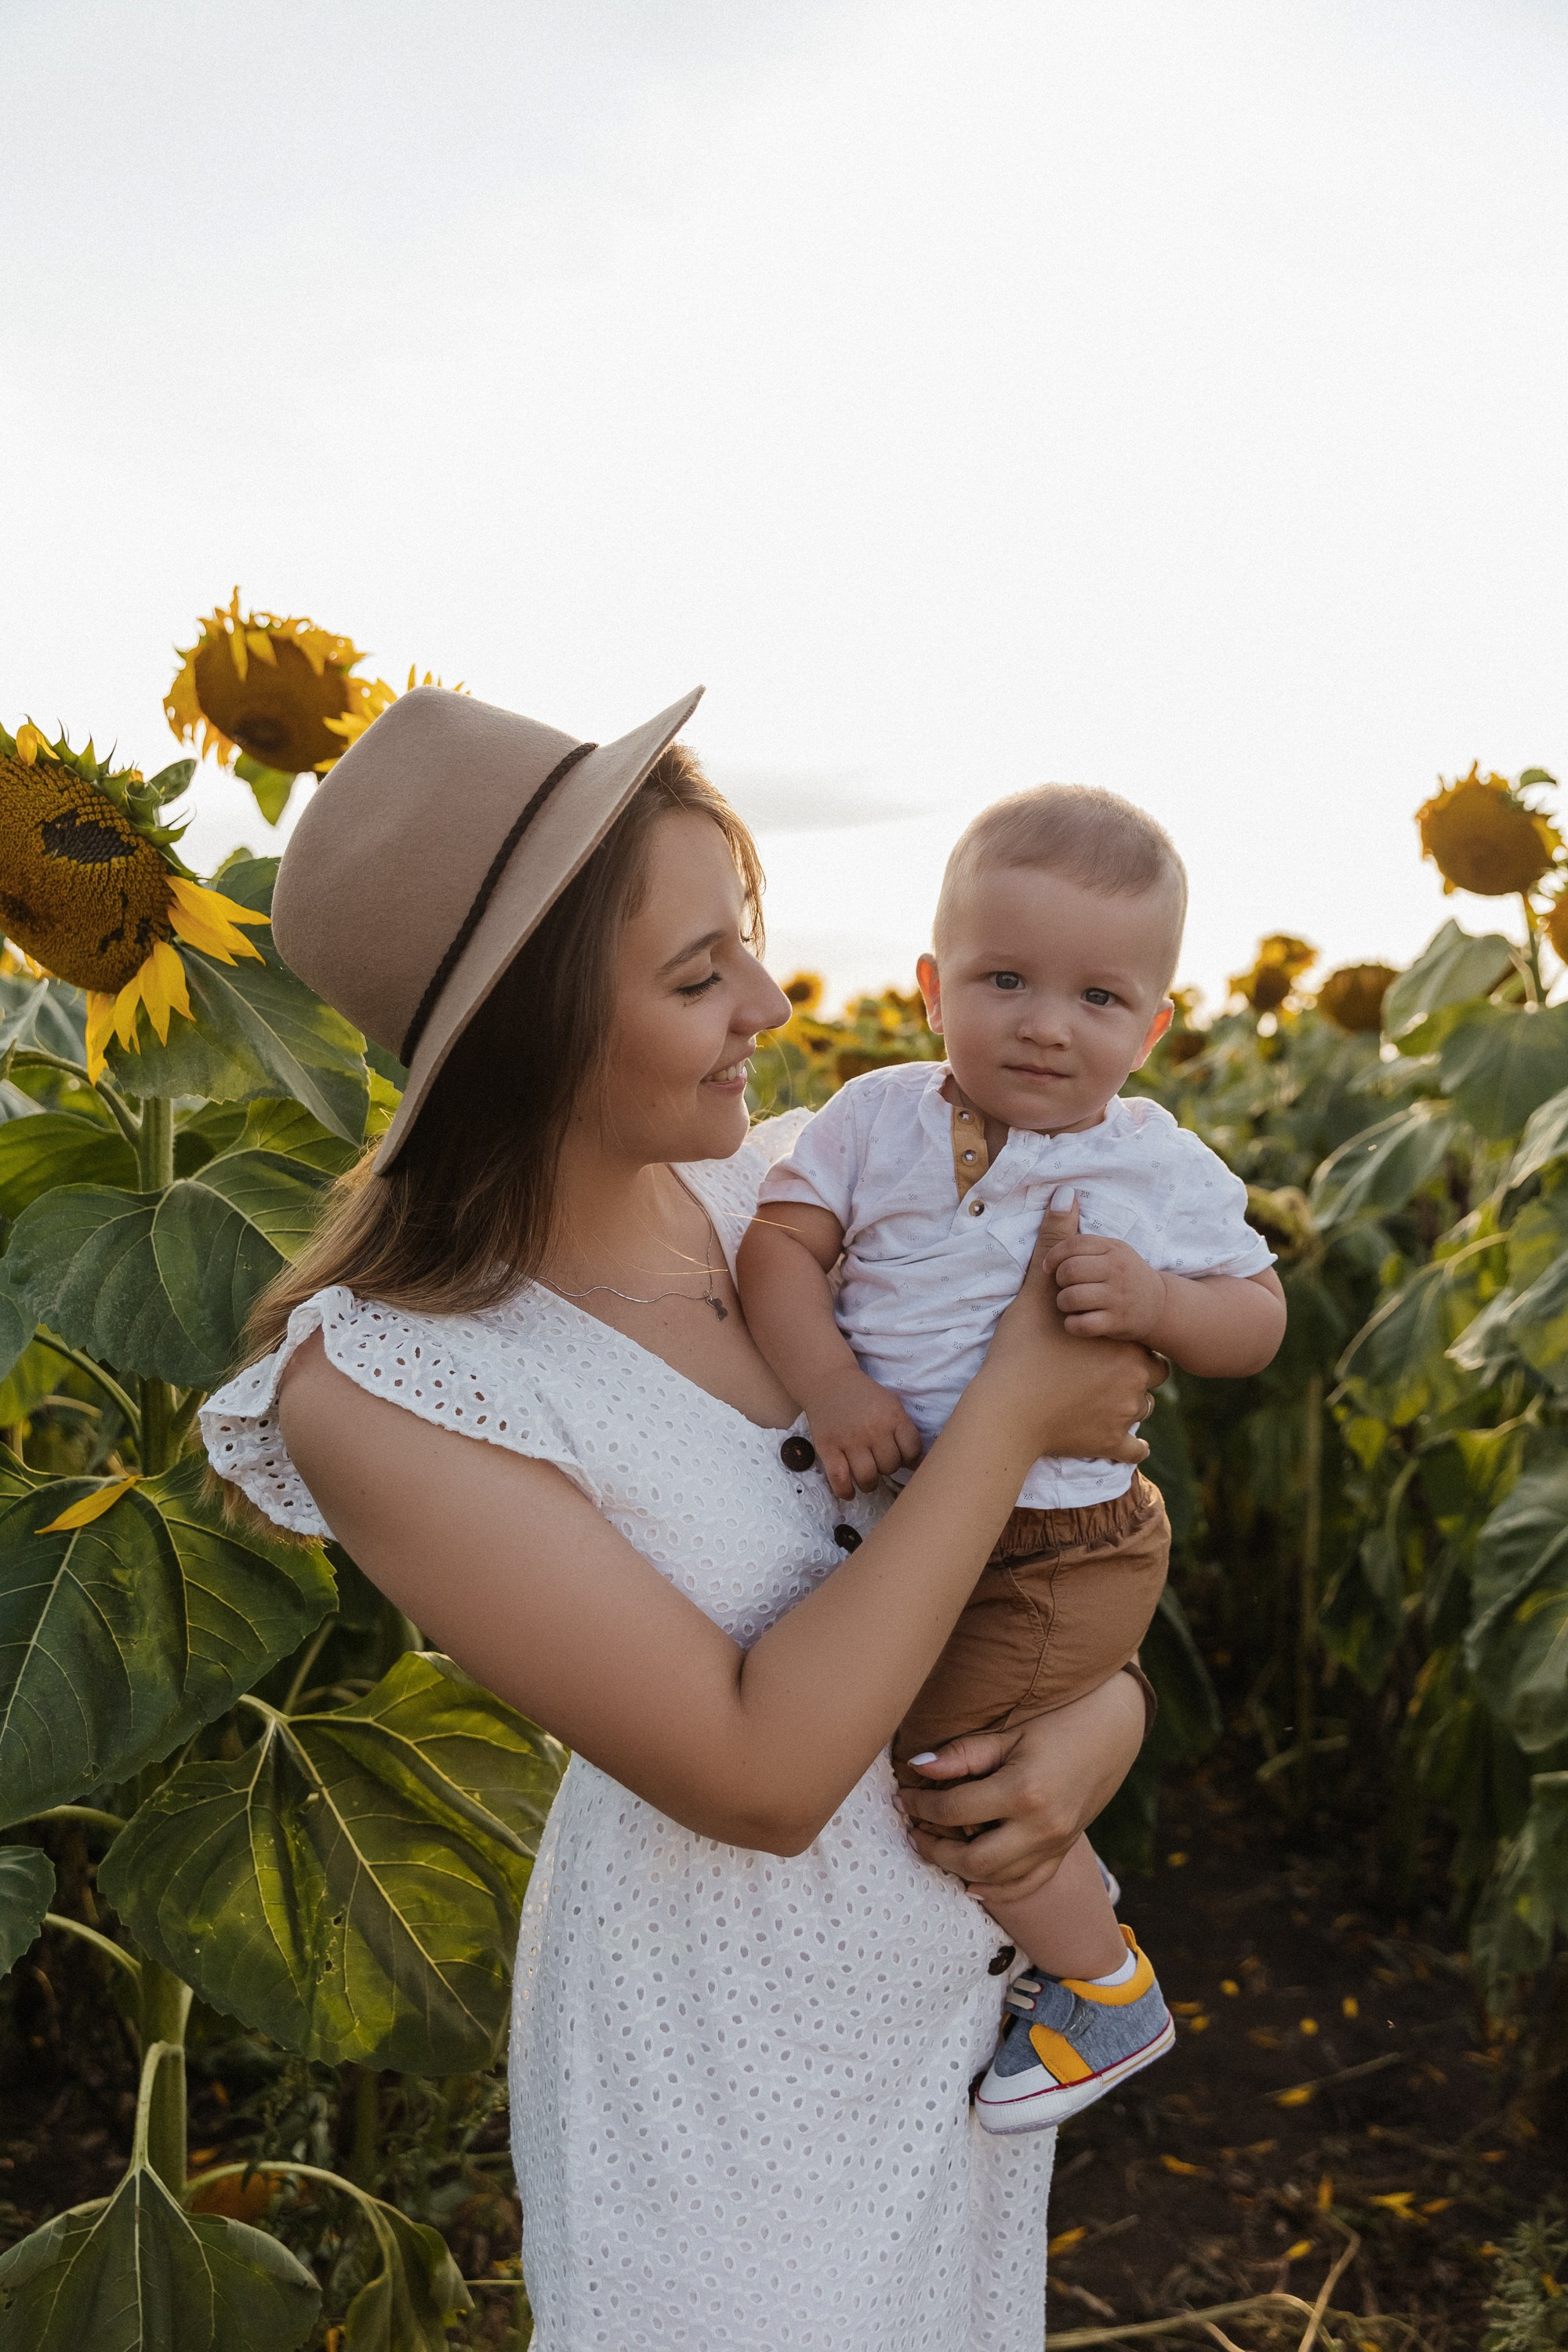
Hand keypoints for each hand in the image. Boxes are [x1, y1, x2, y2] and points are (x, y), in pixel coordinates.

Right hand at [803, 1364, 922, 1500]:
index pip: (912, 1451)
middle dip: (887, 1468)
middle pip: (890, 1466)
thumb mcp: (891, 1405)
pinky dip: (846, 1491)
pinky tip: (849, 1491)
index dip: (909, 1459)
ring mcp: (849, 1440)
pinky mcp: (828, 1448)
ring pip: (868, 1477)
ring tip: (866, 1476)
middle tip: (878, 1461)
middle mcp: (873, 1430)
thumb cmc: (863, 1397)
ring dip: (869, 1483)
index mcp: (893, 1417)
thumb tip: (917, 1465)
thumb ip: (905, 1432)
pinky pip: (839, 1479)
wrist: (828, 1382)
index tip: (900, 1456)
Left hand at [898, 1673, 1146, 1902]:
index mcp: (1024, 1792)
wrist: (1113, 1732)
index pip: (955, 1811)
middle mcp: (1041, 1827)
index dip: (920, 1806)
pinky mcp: (1063, 1851)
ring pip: (996, 1879)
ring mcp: (1056, 1845)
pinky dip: (997, 1890)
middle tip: (911, 1832)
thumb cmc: (1058, 1722)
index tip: (902, 1796)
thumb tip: (917, 1768)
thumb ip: (962, 1754)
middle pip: (972, 1860)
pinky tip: (972, 1885)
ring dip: (958, 1870)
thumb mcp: (1009, 1733)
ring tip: (933, 1849)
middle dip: (933, 1850)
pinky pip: (1027, 1884)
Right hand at [980, 1191, 1161, 1463]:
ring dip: (1128, 1405)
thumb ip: (1056, 1243)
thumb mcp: (1037, 1292)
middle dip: (1133, 1371)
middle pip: (1152, 1373)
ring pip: (1142, 1408)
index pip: (1143, 1336)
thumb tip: (1067, 1193)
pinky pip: (1133, 1449)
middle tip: (1102, 1369)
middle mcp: (1136, 1377)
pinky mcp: (1111, 1445)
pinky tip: (1116, 1439)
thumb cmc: (1021, 1348)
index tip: (1104, 1339)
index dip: (1123, 1337)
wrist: (1006, 1411)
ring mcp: (1126, 1415)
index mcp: (1125, 1341)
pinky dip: (1127, 1446)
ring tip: (1098, 1400)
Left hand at [1043, 1231, 1167, 1341]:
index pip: (1073, 1245)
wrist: (1158, 1305)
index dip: (1053, 1257)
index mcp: (1113, 1249)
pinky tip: (1076, 1321)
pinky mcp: (1118, 1322)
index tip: (1048, 1268)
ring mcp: (1118, 1297)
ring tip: (1069, 1303)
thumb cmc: (1124, 1274)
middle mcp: (1117, 1270)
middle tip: (1064, 1286)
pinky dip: (1072, 1325)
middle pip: (1070, 1270)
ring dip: (1063, 1303)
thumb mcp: (1111, 1250)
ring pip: (1072, 1298)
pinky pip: (1081, 1324)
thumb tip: (1060, 1197)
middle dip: (1059, 1281)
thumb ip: (1083, 1238)